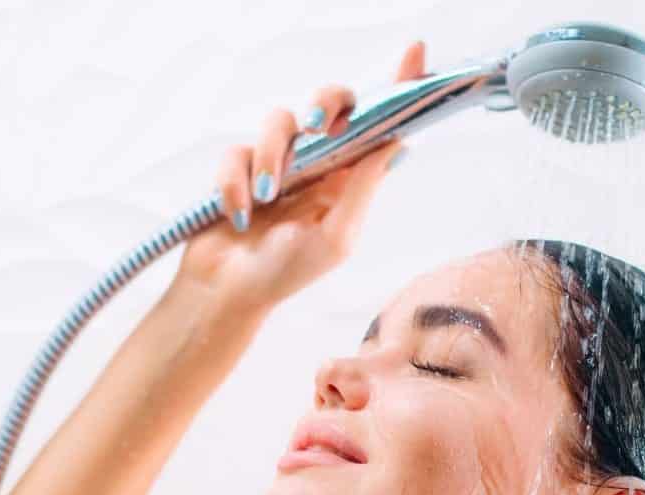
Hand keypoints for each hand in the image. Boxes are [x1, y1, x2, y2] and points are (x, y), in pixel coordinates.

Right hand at [174, 41, 429, 311]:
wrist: (228, 293)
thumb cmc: (284, 273)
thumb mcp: (336, 237)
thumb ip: (362, 187)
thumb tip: (394, 141)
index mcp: (347, 180)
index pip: (376, 126)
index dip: (397, 88)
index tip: (416, 53)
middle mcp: (315, 164)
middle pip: (329, 102)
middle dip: (325, 104)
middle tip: (318, 127)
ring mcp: (275, 162)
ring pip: (278, 120)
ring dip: (271, 158)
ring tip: (267, 199)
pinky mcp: (238, 166)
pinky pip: (236, 152)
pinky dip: (235, 185)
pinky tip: (238, 214)